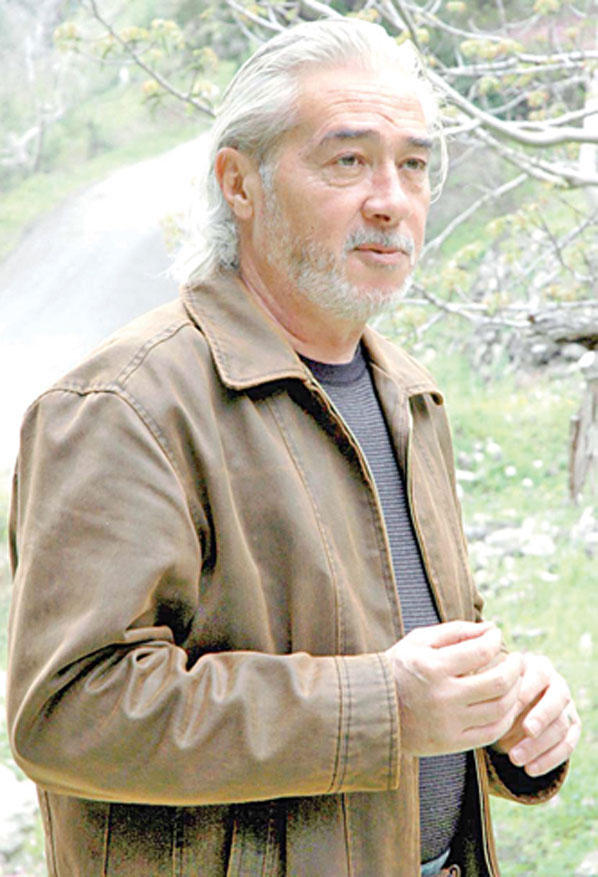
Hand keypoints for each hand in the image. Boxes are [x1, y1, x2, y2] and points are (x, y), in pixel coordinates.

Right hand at [385, 621, 522, 757]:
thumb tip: (491, 628)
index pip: (480, 651)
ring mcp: (447, 723)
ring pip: (499, 709)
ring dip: (515, 692)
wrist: (372, 708)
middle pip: (497, 682)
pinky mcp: (450, 743)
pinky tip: (505, 704)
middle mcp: (441, 697)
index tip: (496, 635)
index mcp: (431, 667)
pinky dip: (506, 718)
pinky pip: (490, 733)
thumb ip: (456, 631)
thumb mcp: (419, 640)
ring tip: (514, 680)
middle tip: (518, 659)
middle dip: (515, 667)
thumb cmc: (399, 667)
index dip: (494, 640)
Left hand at [493, 653, 580, 775]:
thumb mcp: (490, 681)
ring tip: (515, 758)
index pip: (539, 674)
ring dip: (539, 745)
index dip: (526, 689)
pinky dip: (549, 760)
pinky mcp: (571, 729)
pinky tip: (529, 770)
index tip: (509, 706)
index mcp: (539, 667)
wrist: (509, 707)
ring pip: (561, 725)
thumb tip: (477, 690)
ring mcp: (567, 708)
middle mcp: (557, 685)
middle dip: (541, 716)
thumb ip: (488, 682)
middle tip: (526, 730)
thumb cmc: (495, 689)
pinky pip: (567, 746)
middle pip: (557, 699)